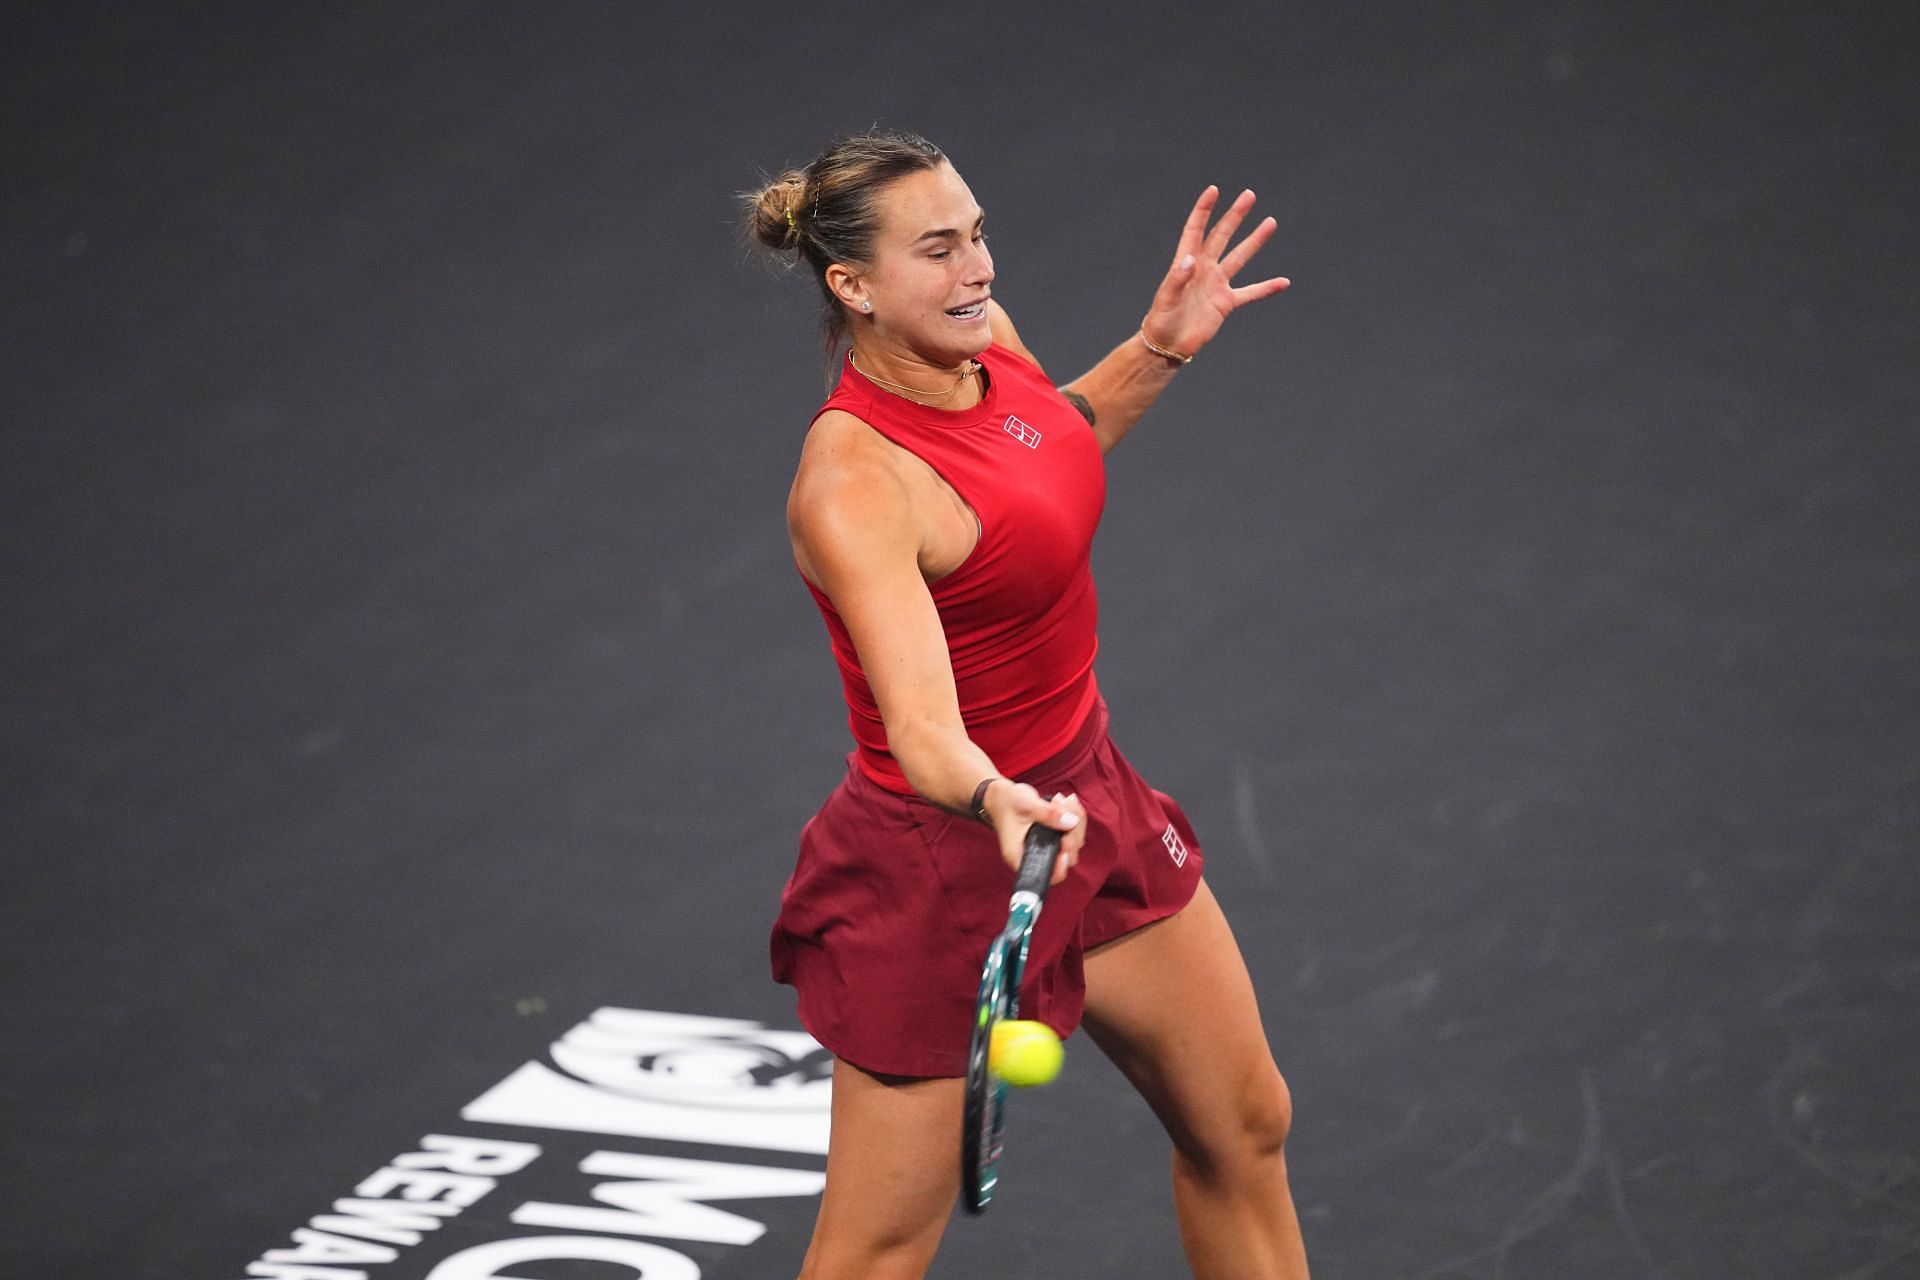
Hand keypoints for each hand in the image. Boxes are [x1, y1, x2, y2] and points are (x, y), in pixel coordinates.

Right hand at [981, 781, 1086, 885]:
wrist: (1001, 796)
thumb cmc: (1007, 802)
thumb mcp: (1026, 805)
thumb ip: (1049, 814)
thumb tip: (1071, 822)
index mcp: (1020, 856)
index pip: (1045, 876)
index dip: (1060, 867)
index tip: (1065, 845)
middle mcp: (1034, 856)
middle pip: (1067, 857)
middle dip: (1072, 831)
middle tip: (1062, 807)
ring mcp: (1046, 848)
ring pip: (1073, 844)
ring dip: (1076, 820)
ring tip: (1063, 800)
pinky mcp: (1053, 838)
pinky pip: (1072, 833)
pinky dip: (1074, 817)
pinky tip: (1066, 802)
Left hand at [1141, 186, 1289, 358]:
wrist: (1168, 345)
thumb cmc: (1161, 321)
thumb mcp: (1165, 299)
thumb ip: (1177, 279)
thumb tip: (1191, 260)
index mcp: (1186, 263)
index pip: (1196, 230)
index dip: (1204, 210)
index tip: (1213, 190)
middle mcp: (1204, 269)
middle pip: (1222, 236)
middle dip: (1235, 216)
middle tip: (1249, 196)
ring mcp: (1217, 284)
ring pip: (1240, 257)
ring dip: (1255, 241)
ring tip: (1270, 222)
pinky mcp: (1226, 303)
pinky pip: (1251, 293)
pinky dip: (1267, 288)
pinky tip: (1284, 282)